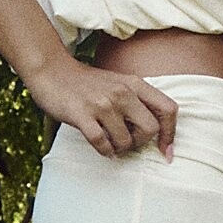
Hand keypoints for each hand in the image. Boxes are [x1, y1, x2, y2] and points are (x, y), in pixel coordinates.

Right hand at [29, 60, 178, 160]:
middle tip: (127, 142)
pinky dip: (105, 151)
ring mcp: (101, 103)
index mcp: (135, 84)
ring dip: (120, 149)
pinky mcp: (81, 114)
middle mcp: (122, 92)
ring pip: (125, 141)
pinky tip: (102, 148)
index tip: (165, 151)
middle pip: (150, 129)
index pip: (168, 109)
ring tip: (111, 144)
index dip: (170, 134)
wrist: (52, 71)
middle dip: (140, 143)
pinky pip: (102, 144)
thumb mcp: (119, 83)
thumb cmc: (87, 83)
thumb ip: (138, 101)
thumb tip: (156, 132)